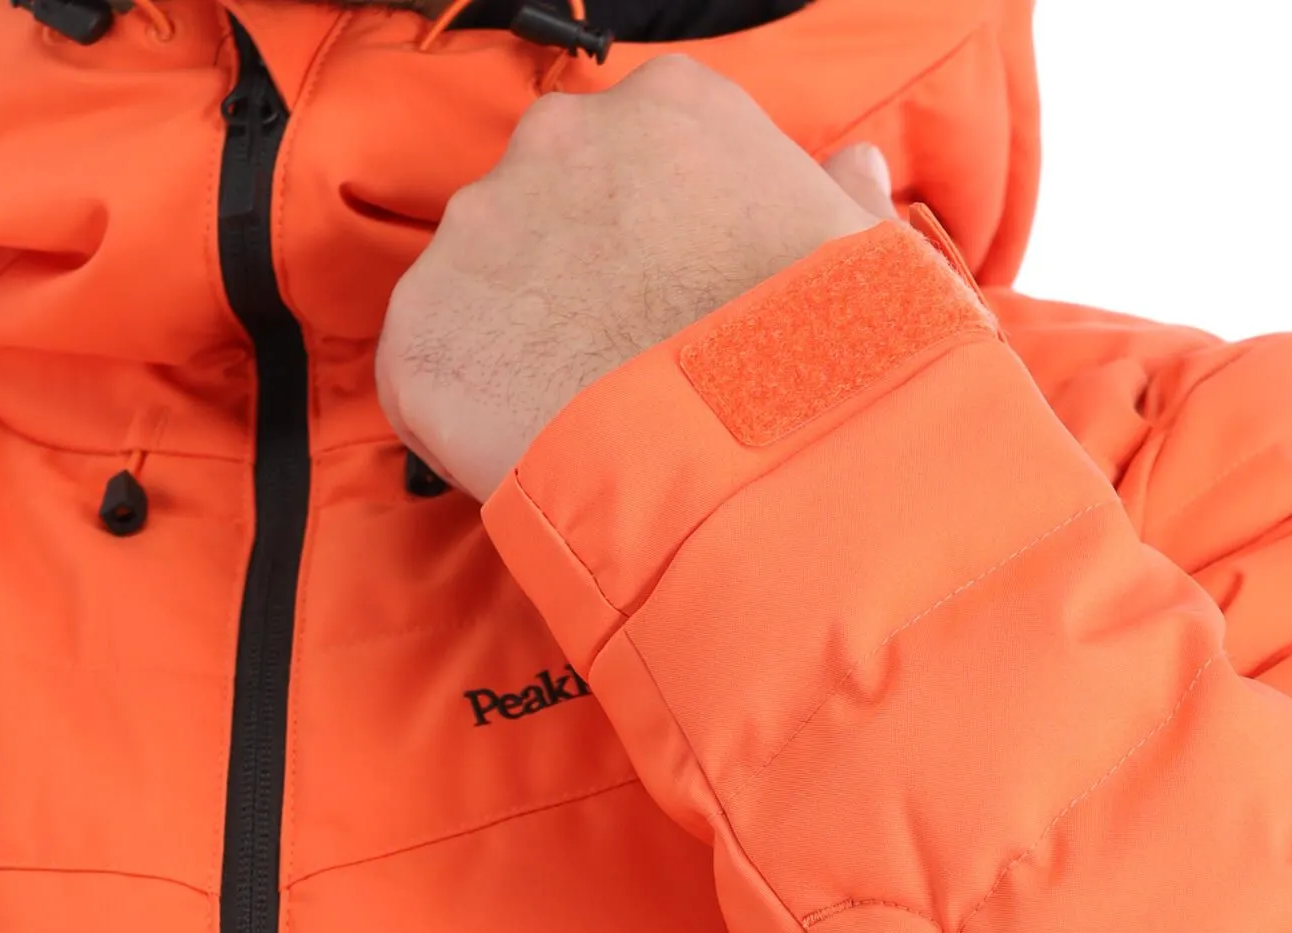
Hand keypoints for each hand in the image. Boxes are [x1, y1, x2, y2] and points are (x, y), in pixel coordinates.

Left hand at [375, 55, 893, 500]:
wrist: (757, 465)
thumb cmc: (827, 365)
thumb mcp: (867, 261)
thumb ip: (836, 202)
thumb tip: (855, 172)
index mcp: (673, 108)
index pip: (633, 163)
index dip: (648, 248)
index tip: (668, 310)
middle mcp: (562, 140)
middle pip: (544, 214)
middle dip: (572, 288)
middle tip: (620, 375)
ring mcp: (482, 229)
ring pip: (480, 291)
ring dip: (516, 348)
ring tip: (579, 426)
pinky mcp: (424, 328)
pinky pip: (423, 377)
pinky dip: (459, 423)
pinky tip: (528, 458)